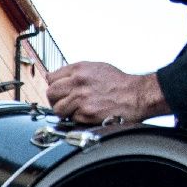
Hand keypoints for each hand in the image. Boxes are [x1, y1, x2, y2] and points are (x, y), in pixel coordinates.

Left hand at [45, 62, 168, 125]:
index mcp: (79, 69)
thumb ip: (77, 73)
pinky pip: (70, 118)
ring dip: (64, 112)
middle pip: (50, 93)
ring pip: (57, 109)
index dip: (54, 86)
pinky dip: (76, 118)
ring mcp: (81, 98)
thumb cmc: (119, 83)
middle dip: (55, 100)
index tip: (59, 91)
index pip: (51, 78)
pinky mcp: (86, 113)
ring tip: (75, 110)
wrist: (136, 95)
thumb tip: (60, 79)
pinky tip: (87, 114)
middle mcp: (78, 82)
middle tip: (63, 103)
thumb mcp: (96, 68)